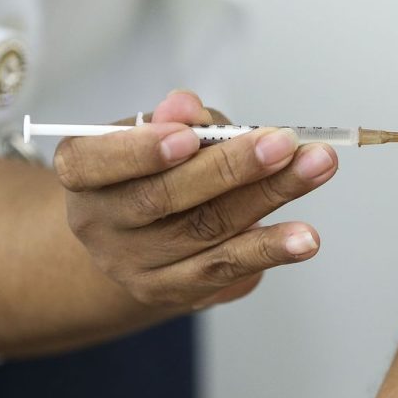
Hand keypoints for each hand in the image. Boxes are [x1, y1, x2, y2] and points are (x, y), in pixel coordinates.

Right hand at [53, 90, 337, 308]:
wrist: (130, 239)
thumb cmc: (145, 169)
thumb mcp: (147, 135)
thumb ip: (173, 119)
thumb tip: (187, 107)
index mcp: (83, 174)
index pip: (97, 163)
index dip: (141, 151)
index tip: (189, 136)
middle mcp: (101, 224)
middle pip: (167, 197)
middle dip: (232, 167)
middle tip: (285, 143)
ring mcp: (136, 265)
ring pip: (207, 230)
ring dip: (268, 198)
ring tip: (315, 171)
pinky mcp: (175, 291)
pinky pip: (227, 268)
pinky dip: (270, 249)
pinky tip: (305, 237)